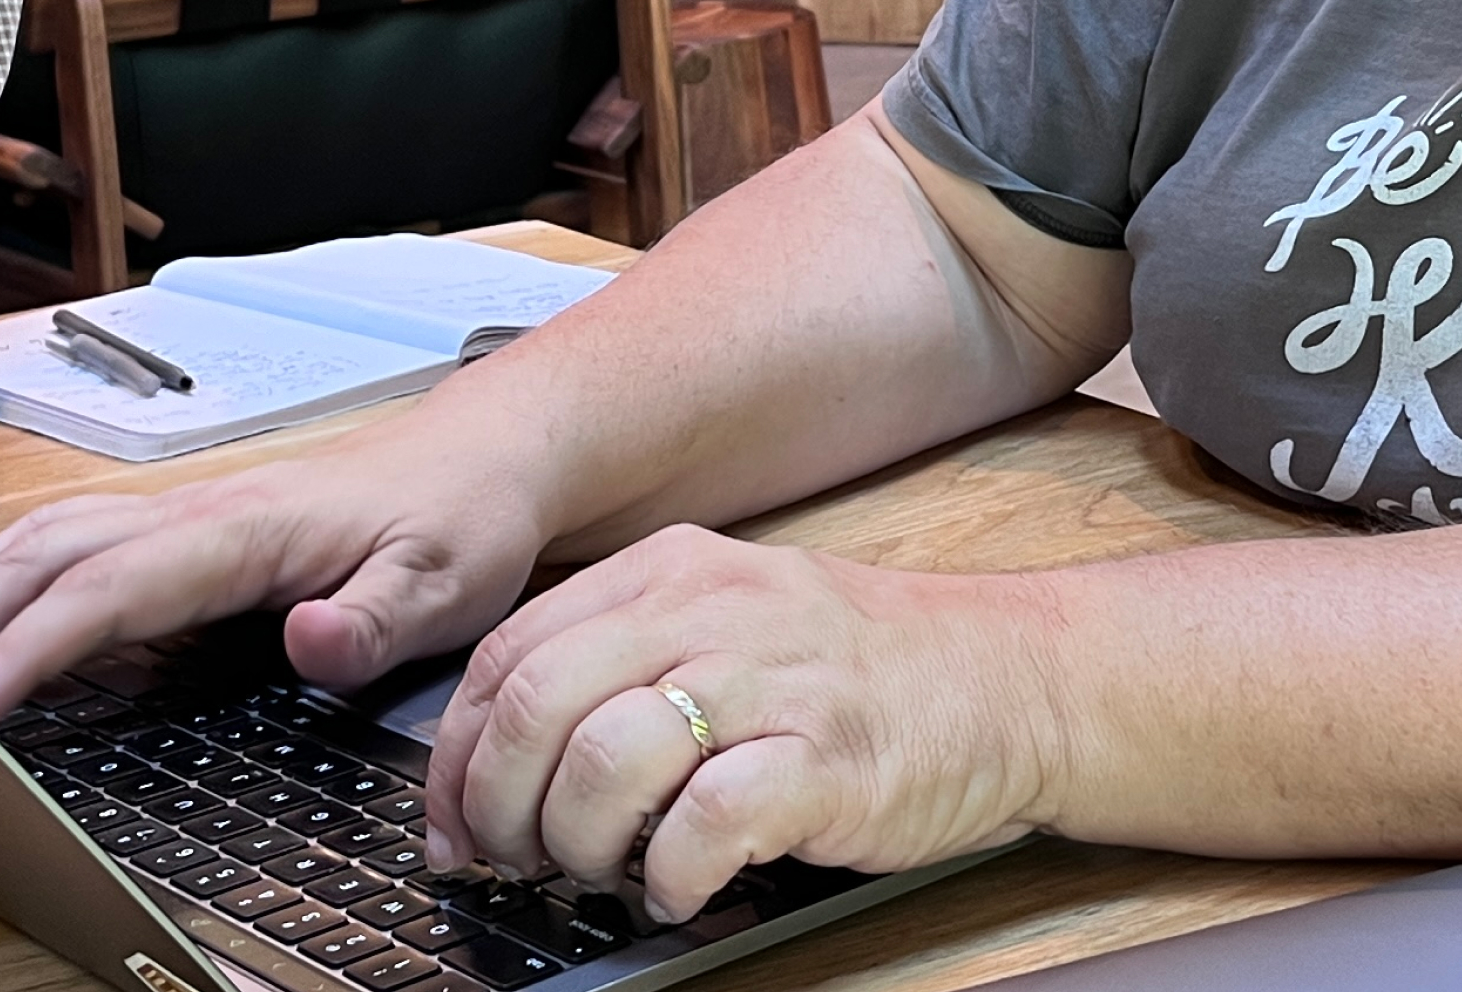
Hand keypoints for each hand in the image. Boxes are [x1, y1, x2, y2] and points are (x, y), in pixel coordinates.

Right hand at [0, 430, 552, 719]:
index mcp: (245, 527)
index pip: (112, 586)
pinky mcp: (197, 535)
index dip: (35, 645)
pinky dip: (18, 586)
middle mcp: (199, 513)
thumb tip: (306, 642)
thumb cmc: (463, 515)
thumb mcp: (448, 580)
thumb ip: (373, 619)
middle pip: (49, 549)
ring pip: (53, 539)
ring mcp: (191, 518)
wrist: (490, 454)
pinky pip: (84, 552)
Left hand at [425, 527, 1063, 926]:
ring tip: (609, 872)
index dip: (459, 754)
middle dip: (502, 805)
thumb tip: (499, 756)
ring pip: (603, 763)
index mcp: (671, 573)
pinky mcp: (823, 763)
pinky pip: (701, 825)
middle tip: (518, 860)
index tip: (454, 822)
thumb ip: (621, 664)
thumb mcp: (728, 620)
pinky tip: (683, 888)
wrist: (1008, 679)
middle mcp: (711, 612)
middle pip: (539, 705)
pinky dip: (670, 877)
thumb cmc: (859, 667)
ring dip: (580, 845)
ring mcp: (770, 684)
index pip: (513, 653)